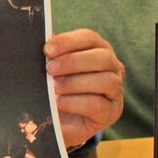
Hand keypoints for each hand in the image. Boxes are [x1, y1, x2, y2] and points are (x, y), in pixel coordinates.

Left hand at [44, 29, 124, 146]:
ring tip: (54, 88)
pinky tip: (59, 102)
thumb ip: (52, 55)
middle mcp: (112, 67)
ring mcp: (115, 90)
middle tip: (50, 68)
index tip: (47, 49)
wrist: (58, 119)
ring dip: (75, 83)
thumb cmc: (56, 87)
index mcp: (98, 49)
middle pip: (102, 57)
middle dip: (73, 62)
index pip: (89, 38)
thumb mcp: (53, 68)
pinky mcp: (112, 111)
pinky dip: (75, 102)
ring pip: (105, 81)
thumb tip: (42, 42)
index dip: (68, 41)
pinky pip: (98, 104)